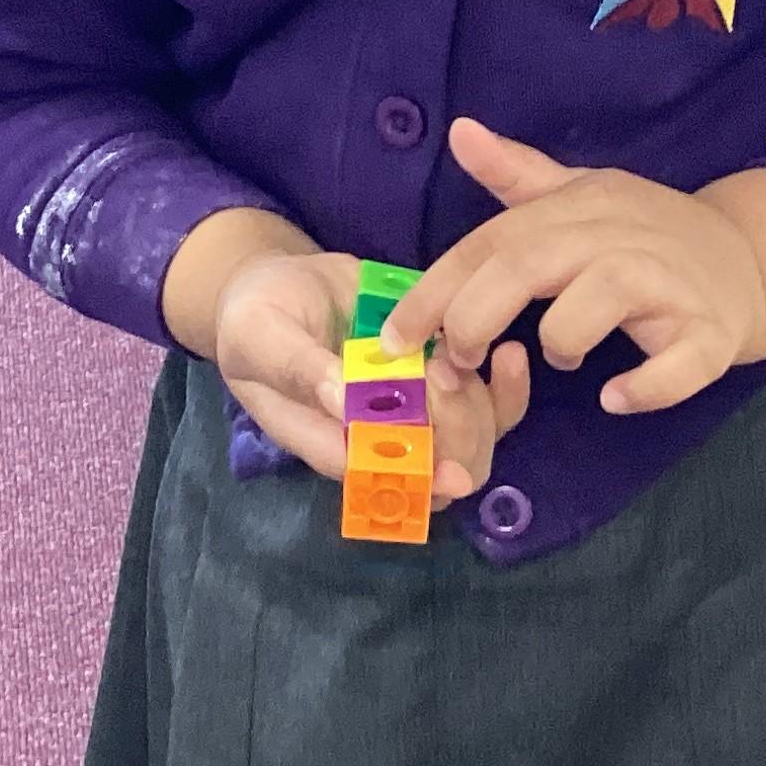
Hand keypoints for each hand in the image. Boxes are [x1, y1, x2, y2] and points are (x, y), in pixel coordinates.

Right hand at [178, 218, 531, 503]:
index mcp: (326, 441)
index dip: (415, 481)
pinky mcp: (438, 375)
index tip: (448, 470)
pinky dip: (506, 388)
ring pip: (470, 441)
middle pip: (435, 469)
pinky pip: (489, 402)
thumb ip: (295, 368)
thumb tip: (341, 398)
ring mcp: (412, 408)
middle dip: (453, 432)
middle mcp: (376, 437)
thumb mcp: (260, 336)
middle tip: (441, 372)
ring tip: (470, 354)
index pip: (376, 479)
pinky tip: (508, 355)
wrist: (282, 284)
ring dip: (480, 407)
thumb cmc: (257, 318)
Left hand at [384, 120, 765, 414]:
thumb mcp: (583, 196)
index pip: (494, 241)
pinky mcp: (712, 334)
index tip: (395, 337)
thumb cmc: (649, 233)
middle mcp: (622, 236)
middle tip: (455, 361)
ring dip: (561, 337)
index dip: (437, 287)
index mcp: (582, 207)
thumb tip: (459, 131)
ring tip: (556, 358)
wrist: (752, 257)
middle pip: (533, 263)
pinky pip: (676, 364)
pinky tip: (616, 399)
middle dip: (476, 314)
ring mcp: (672, 284)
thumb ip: (519, 176)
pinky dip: (644, 386)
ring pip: (601, 298)